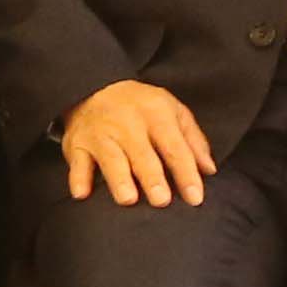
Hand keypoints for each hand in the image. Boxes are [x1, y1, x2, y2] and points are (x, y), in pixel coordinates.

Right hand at [58, 77, 216, 206]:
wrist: (94, 87)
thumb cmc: (140, 107)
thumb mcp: (172, 111)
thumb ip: (192, 140)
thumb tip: (209, 170)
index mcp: (155, 114)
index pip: (174, 146)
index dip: (186, 173)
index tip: (195, 198)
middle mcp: (127, 123)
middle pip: (141, 153)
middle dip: (151, 177)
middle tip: (161, 200)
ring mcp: (100, 134)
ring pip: (110, 158)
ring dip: (118, 178)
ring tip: (128, 199)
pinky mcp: (77, 144)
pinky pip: (77, 162)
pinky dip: (78, 177)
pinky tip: (82, 194)